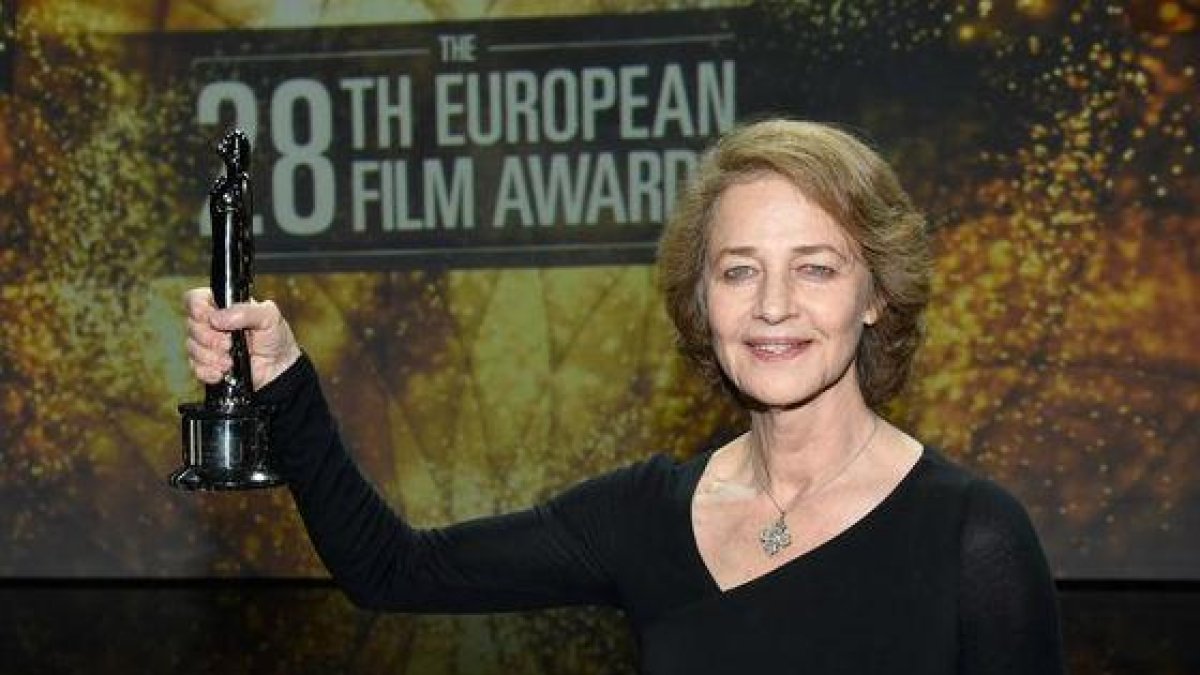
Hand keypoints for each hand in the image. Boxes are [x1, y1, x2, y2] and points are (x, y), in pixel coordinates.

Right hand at [184, 287, 302, 389]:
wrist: (280, 370)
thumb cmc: (276, 339)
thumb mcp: (269, 316)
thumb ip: (245, 310)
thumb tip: (217, 318)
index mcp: (223, 306)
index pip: (195, 299)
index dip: (198, 309)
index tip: (212, 319)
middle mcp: (212, 324)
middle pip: (191, 325)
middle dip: (211, 338)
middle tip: (229, 344)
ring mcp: (207, 345)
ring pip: (191, 348)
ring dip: (212, 356)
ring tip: (231, 360)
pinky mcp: (207, 366)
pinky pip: (196, 368)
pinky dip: (209, 371)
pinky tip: (224, 372)